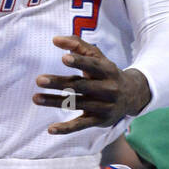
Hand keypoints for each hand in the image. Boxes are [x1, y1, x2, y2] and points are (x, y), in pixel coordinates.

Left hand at [35, 36, 151, 135]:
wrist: (132, 96)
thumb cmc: (107, 72)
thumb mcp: (98, 57)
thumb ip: (77, 45)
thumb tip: (55, 39)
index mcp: (107, 70)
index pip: (92, 65)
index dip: (79, 62)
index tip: (63, 58)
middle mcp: (107, 88)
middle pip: (80, 86)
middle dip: (59, 83)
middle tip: (39, 79)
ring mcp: (103, 106)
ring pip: (76, 104)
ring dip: (54, 102)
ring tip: (36, 98)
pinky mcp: (99, 121)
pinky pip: (81, 125)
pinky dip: (66, 128)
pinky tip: (51, 129)